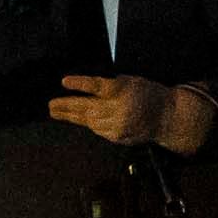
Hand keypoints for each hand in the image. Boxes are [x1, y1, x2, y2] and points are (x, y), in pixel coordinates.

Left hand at [52, 73, 197, 148]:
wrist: (167, 117)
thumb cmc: (147, 94)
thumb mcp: (131, 81)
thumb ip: (110, 85)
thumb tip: (85, 89)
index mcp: (122, 90)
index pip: (96, 86)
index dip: (79, 84)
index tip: (64, 81)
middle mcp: (118, 109)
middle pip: (86, 107)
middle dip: (66, 106)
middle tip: (50, 105)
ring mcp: (117, 125)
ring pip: (88, 121)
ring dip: (71, 116)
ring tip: (56, 112)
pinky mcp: (117, 137)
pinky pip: (97, 130)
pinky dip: (88, 123)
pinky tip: (78, 119)